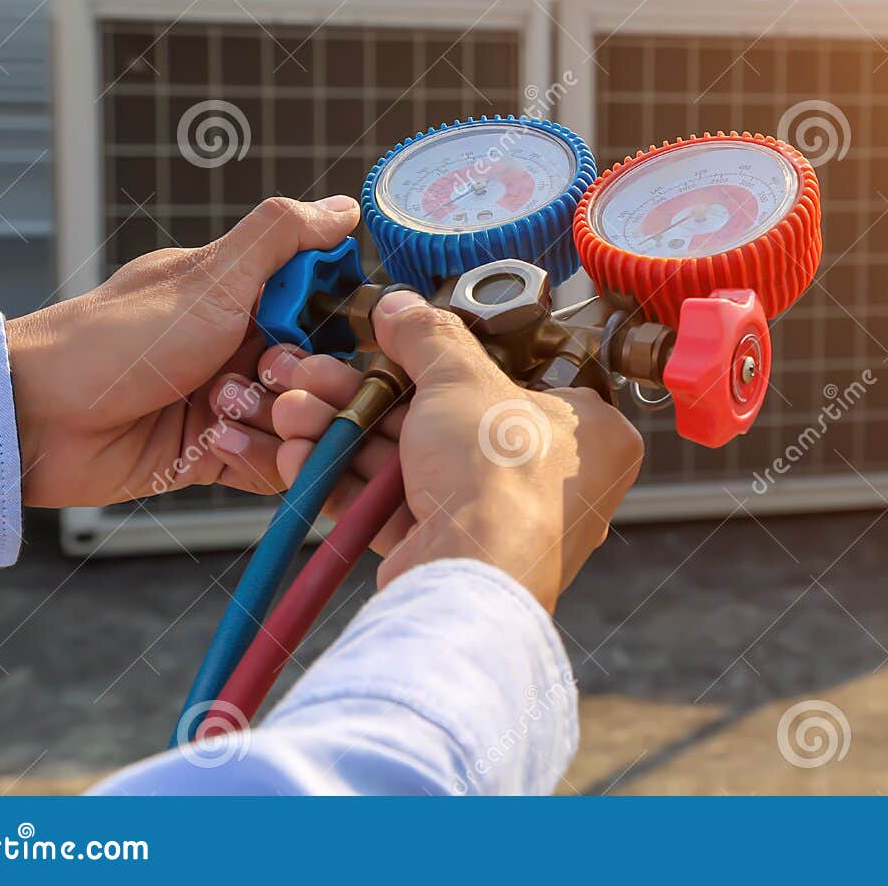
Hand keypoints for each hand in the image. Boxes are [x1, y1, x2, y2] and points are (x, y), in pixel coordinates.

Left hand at [4, 196, 360, 508]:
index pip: (329, 311)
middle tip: (269, 378)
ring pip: (303, 423)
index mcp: (246, 296)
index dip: (339, 326)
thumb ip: (281, 235)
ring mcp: (233, 403)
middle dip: (308, 382)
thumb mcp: (211, 275)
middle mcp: (244, 348)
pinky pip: (274, 465)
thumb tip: (345, 207)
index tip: (327, 333)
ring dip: (274, 421)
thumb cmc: (116, 339)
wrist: (41, 418)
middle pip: (325, 372)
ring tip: (222, 412)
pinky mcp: (219, 454)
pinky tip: (213, 441)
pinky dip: (256, 456)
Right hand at [242, 291, 642, 611]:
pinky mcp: (453, 552)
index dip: (457, 357)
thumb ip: (430, 338)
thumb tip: (403, 309)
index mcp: (590, 432)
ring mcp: (501, 519)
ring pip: (413, 461)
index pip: (523, 374)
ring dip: (348, 433)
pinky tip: (303, 456)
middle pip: (449, 418)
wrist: (468, 578)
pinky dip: (349, 481)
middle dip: (370, 395)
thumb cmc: (499, 479)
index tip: (402, 340)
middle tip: (323, 374)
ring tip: (297, 410)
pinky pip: (397, 506)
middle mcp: (553, 479)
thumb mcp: (463, 379)